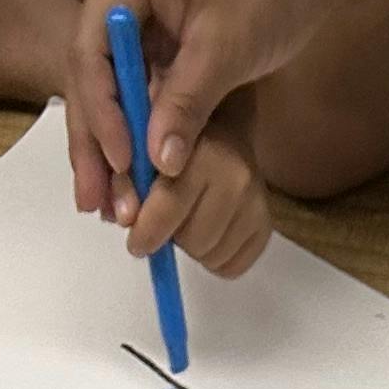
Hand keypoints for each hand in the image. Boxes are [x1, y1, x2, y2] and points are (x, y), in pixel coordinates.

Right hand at [66, 0, 340, 215]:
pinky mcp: (162, 46)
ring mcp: (138, 21)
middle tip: (97, 206)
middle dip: (95, 145)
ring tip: (113, 210)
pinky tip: (138, 183)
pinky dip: (141, 139)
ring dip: (114, 152)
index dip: (103, 115)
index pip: (92, 53)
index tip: (123, 165)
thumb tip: (158, 165)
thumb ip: (188, 103)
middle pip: (91, 79)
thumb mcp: (225, 46)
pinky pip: (141, 97)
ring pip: (112, 95)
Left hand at [103, 95, 272, 274]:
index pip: (170, 204)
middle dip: (170, 236)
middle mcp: (238, 176)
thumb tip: (122, 218)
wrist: (220, 120)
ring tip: (185, 221)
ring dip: (190, 247)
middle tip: (163, 220)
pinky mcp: (265, 224)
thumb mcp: (137, 136)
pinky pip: (230, 268)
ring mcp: (257, 202)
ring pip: (209, 257)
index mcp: (205, 148)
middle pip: (191, 241)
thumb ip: (125, 173)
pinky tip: (205, 233)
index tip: (134, 238)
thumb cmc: (169, 129)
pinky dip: (212, 260)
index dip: (146, 228)